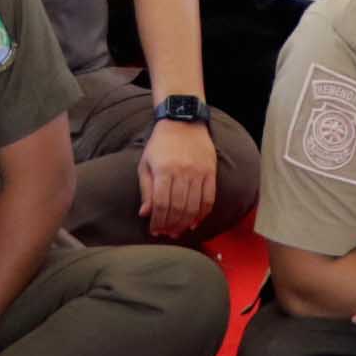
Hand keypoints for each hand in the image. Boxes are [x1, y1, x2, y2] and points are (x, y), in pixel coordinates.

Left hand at [137, 117, 218, 237]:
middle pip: (178, 208)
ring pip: (194, 207)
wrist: (183, 121)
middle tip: (166, 234)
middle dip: (171, 226)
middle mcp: (183, 172)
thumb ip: (146, 189)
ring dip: (185, 223)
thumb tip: (145, 213)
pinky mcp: (210, 172)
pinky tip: (194, 222)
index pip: (162, 204)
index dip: (158, 221)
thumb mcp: (146, 163)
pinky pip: (209, 199)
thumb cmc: (160, 144)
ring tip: (178, 231)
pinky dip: (203, 214)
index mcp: (164, 170)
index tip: (154, 230)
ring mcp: (199, 172)